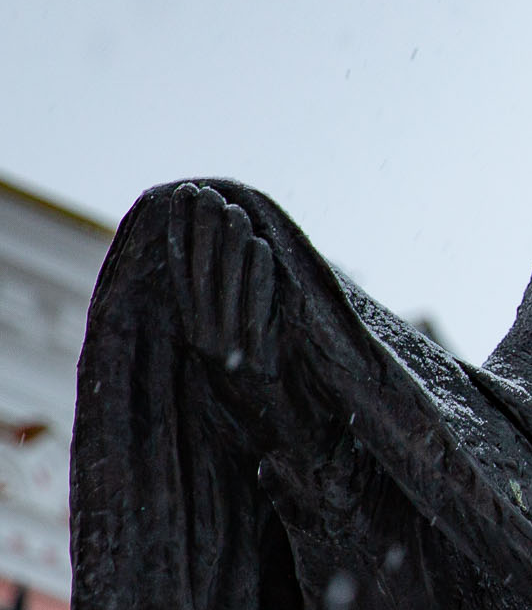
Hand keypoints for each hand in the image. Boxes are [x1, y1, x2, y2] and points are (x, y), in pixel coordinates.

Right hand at [163, 184, 279, 380]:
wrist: (275, 417)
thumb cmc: (256, 366)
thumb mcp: (230, 329)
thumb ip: (220, 296)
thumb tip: (214, 242)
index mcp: (192, 326)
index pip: (179, 270)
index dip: (178, 230)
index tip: (180, 195)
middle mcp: (204, 336)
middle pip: (202, 273)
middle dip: (203, 230)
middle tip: (207, 192)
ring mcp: (229, 347)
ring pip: (229, 286)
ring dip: (233, 246)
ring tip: (236, 211)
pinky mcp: (257, 354)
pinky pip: (258, 307)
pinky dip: (259, 276)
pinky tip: (263, 247)